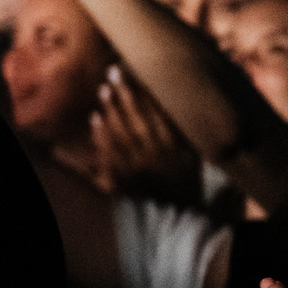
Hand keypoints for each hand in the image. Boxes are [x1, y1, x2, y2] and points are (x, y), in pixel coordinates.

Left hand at [89, 67, 202, 206]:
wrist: (172, 216)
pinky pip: (107, 149)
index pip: (157, 110)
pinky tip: (95, 117)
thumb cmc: (185, 183)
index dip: (144, 90)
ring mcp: (135, 162)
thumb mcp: (192, 157)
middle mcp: (153, 150)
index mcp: (173, 144)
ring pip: (119, 128)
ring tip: (103, 89)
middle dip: (124, 91)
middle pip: (136, 115)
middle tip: (113, 71)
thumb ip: (181, 133)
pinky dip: (100, 132)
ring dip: (110, 107)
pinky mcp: (121, 173)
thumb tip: (173, 107)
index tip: (135, 72)